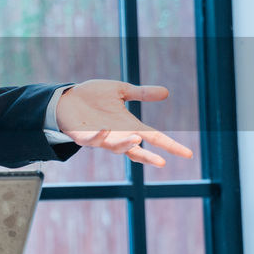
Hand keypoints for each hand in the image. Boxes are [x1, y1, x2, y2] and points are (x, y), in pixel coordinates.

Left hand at [56, 79, 193, 167]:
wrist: (66, 97)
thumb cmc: (92, 96)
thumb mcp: (120, 91)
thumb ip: (141, 93)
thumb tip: (166, 92)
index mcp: (129, 126)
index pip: (154, 137)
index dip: (170, 146)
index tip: (187, 154)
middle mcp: (116, 135)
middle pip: (135, 150)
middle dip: (147, 157)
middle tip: (161, 162)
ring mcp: (100, 138)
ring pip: (115, 147)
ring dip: (125, 144)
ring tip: (137, 138)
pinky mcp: (82, 136)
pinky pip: (91, 141)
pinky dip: (99, 136)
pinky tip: (105, 129)